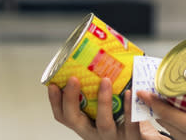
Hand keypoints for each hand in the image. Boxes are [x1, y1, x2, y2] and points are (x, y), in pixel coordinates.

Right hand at [48, 76, 167, 139]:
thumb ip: (103, 88)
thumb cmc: (128, 119)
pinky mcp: (133, 139)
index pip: (64, 116)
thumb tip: (101, 54)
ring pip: (104, 124)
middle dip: (71, 100)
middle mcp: (97, 134)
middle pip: (76, 120)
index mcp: (88, 125)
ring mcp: (114, 138)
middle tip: (73, 78)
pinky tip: (129, 93)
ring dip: (103, 101)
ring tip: (105, 80)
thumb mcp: (111, 106)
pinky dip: (128, 108)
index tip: (52, 85)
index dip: (55, 102)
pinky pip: (130, 125)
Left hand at [137, 49, 185, 139]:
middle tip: (150, 91)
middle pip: (165, 126)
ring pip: (173, 136)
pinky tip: (180, 121)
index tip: (140, 90)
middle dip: (155, 109)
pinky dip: (175, 131)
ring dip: (164, 121)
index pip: (168, 115)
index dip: (152, 102)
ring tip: (161, 104)